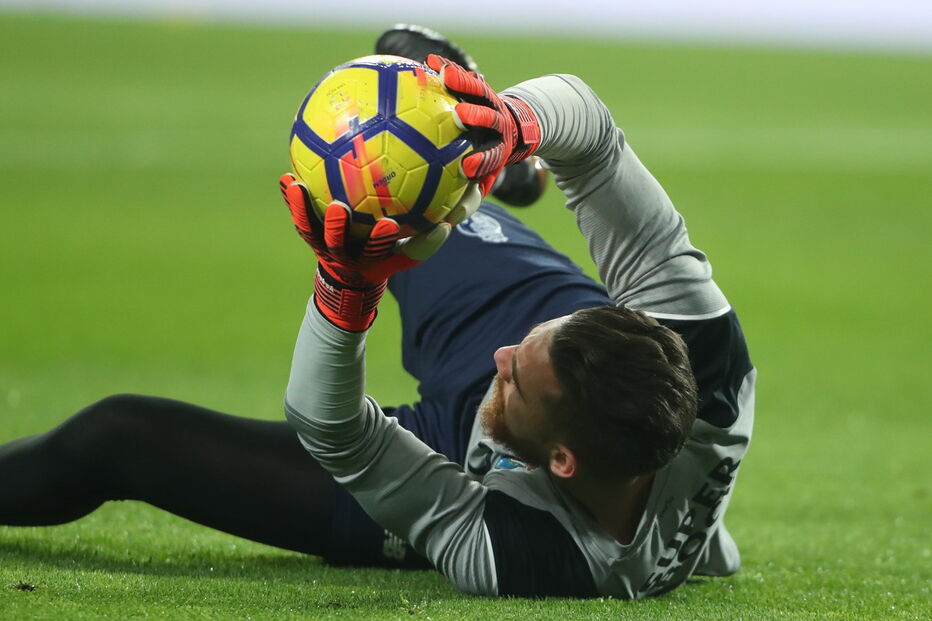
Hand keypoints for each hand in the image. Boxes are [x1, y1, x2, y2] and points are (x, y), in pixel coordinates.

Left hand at [279, 174, 480, 330]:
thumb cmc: (385, 260)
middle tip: (339, 208)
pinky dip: (290, 198)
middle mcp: (340, 253)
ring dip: (301, 209)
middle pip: (335, 242)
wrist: (349, 278)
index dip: (382, 239)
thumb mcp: (406, 257)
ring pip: (309, 228)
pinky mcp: (308, 232)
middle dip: (337, 226)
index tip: (391, 224)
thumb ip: (425, 243)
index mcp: (365, 258)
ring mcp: (320, 244)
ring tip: (296, 186)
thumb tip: (447, 225)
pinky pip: (298, 214)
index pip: (375, 249)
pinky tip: (287, 176)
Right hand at [427, 54, 540, 195]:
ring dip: (464, 84)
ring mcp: (490, 103)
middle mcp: (497, 124)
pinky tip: (429, 62)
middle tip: (460, 116)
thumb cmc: (485, 166)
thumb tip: (447, 222)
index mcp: (499, 149)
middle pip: (491, 119)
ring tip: (444, 75)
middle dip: (478, 117)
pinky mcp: (480, 87)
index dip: (482, 161)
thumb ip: (466, 202)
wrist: (510, 128)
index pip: (493, 157)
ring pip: (480, 92)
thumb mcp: (482, 185)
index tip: (467, 168)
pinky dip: (448, 70)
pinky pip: (463, 78)